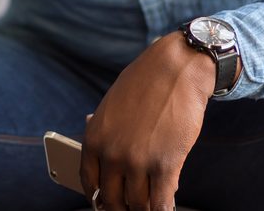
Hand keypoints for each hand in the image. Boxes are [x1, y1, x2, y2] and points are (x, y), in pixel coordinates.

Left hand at [80, 32, 216, 210]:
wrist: (176, 68)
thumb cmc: (146, 83)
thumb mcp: (111, 106)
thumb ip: (106, 134)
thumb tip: (105, 158)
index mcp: (94, 138)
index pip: (88, 181)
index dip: (97, 198)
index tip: (104, 203)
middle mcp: (112, 153)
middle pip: (112, 199)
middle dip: (120, 208)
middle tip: (128, 208)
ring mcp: (138, 161)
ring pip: (137, 204)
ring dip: (143, 209)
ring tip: (149, 207)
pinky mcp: (165, 165)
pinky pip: (161, 202)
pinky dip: (162, 210)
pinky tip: (164, 209)